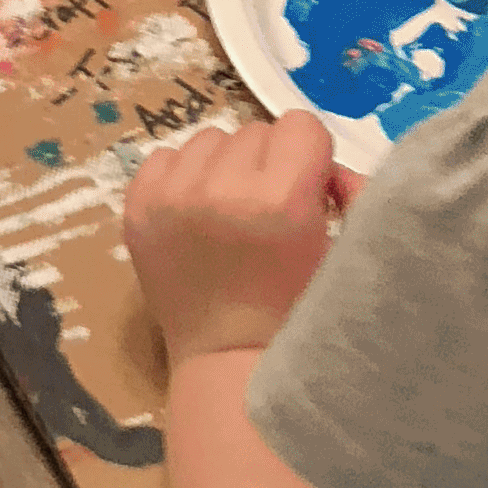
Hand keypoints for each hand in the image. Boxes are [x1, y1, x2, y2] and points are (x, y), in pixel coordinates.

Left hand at [125, 108, 352, 366]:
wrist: (229, 362)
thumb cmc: (298, 312)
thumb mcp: (343, 252)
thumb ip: (351, 194)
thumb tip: (331, 167)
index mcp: (281, 199)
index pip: (302, 125)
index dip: (311, 158)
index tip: (308, 194)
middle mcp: (221, 188)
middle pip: (255, 131)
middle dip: (269, 164)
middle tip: (269, 212)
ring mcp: (171, 196)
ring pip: (210, 139)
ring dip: (225, 167)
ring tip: (230, 214)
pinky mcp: (136, 205)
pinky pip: (166, 155)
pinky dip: (184, 177)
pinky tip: (195, 218)